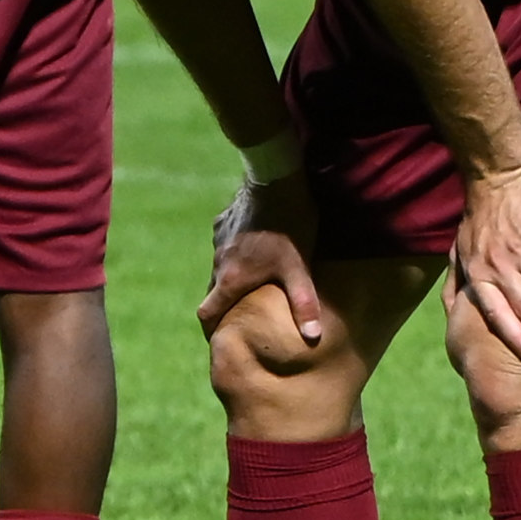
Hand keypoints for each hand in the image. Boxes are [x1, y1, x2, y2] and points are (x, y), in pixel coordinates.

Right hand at [197, 170, 331, 346]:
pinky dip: (235, 255)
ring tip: (254, 281)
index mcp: (232, 278)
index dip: (211, 330)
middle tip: (243, 315)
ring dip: (231, 279)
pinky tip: (255, 247)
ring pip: (220, 268)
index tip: (220, 339)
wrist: (274, 179)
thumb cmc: (289, 227)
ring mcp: (218, 240)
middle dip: (224, 306)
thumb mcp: (300, 267)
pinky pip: (225, 246)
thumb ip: (304, 303)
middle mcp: (218, 262)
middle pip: (213, 292)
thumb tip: (312, 338)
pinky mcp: (222, 222)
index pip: (208, 313)